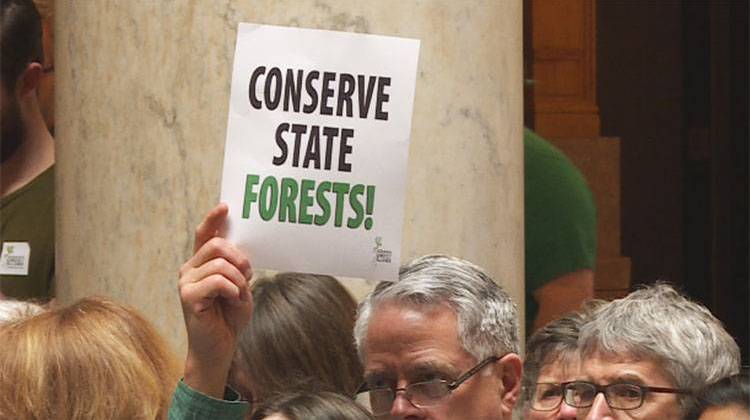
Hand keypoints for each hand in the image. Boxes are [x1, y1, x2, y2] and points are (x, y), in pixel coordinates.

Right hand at [178, 203, 252, 397]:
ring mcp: (186, 281)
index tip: (226, 207)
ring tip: (239, 294)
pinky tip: (232, 301)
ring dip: (239, 279)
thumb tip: (241, 252)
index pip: (204, 234)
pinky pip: (217, 281)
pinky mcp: (188, 296)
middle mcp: (190, 268)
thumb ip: (237, 267)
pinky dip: (232, 290)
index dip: (213, 218)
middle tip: (249, 275)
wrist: (220, 346)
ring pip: (220, 264)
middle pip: (216, 244)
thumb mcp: (240, 286)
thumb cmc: (230, 317)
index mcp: (201, 263)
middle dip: (239, 257)